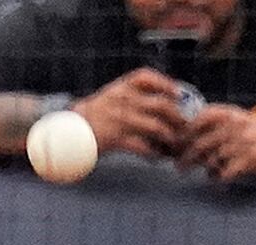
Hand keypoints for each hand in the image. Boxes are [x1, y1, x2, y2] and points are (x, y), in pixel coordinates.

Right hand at [72, 68, 187, 158]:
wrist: (71, 131)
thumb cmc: (95, 116)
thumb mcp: (111, 97)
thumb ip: (132, 96)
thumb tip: (161, 100)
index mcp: (120, 87)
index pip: (146, 77)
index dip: (165, 83)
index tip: (177, 93)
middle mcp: (122, 100)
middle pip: (160, 104)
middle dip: (178, 117)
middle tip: (185, 126)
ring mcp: (120, 120)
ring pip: (157, 127)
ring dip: (170, 138)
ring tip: (174, 145)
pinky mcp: (117, 139)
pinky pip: (144, 147)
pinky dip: (155, 153)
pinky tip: (157, 156)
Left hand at [181, 106, 255, 181]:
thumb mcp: (241, 120)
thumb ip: (219, 124)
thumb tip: (194, 137)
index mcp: (228, 114)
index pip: (197, 120)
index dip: (184, 133)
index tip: (175, 144)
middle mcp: (231, 126)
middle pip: (200, 143)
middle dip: (186, 157)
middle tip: (180, 167)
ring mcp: (240, 143)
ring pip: (211, 159)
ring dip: (206, 169)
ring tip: (207, 174)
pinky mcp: (249, 159)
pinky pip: (225, 172)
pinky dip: (219, 178)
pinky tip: (220, 180)